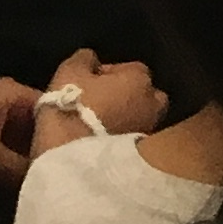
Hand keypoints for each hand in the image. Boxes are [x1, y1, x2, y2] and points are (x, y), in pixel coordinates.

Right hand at [31, 48, 169, 157]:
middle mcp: (152, 105)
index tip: (87, 86)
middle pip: (143, 95)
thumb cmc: (74, 110)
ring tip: (98, 128)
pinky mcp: (141, 159)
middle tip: (99, 106)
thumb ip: (85, 59)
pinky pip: (132, 143)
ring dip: (124, 120)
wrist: (75, 164)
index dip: (105, 75)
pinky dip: (121, 141)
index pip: (128, 69)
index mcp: (139, 80)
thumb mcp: (69, 72)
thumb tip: (92, 60)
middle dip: (125, 98)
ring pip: (139, 120)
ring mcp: (149, 134)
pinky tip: (100, 146)